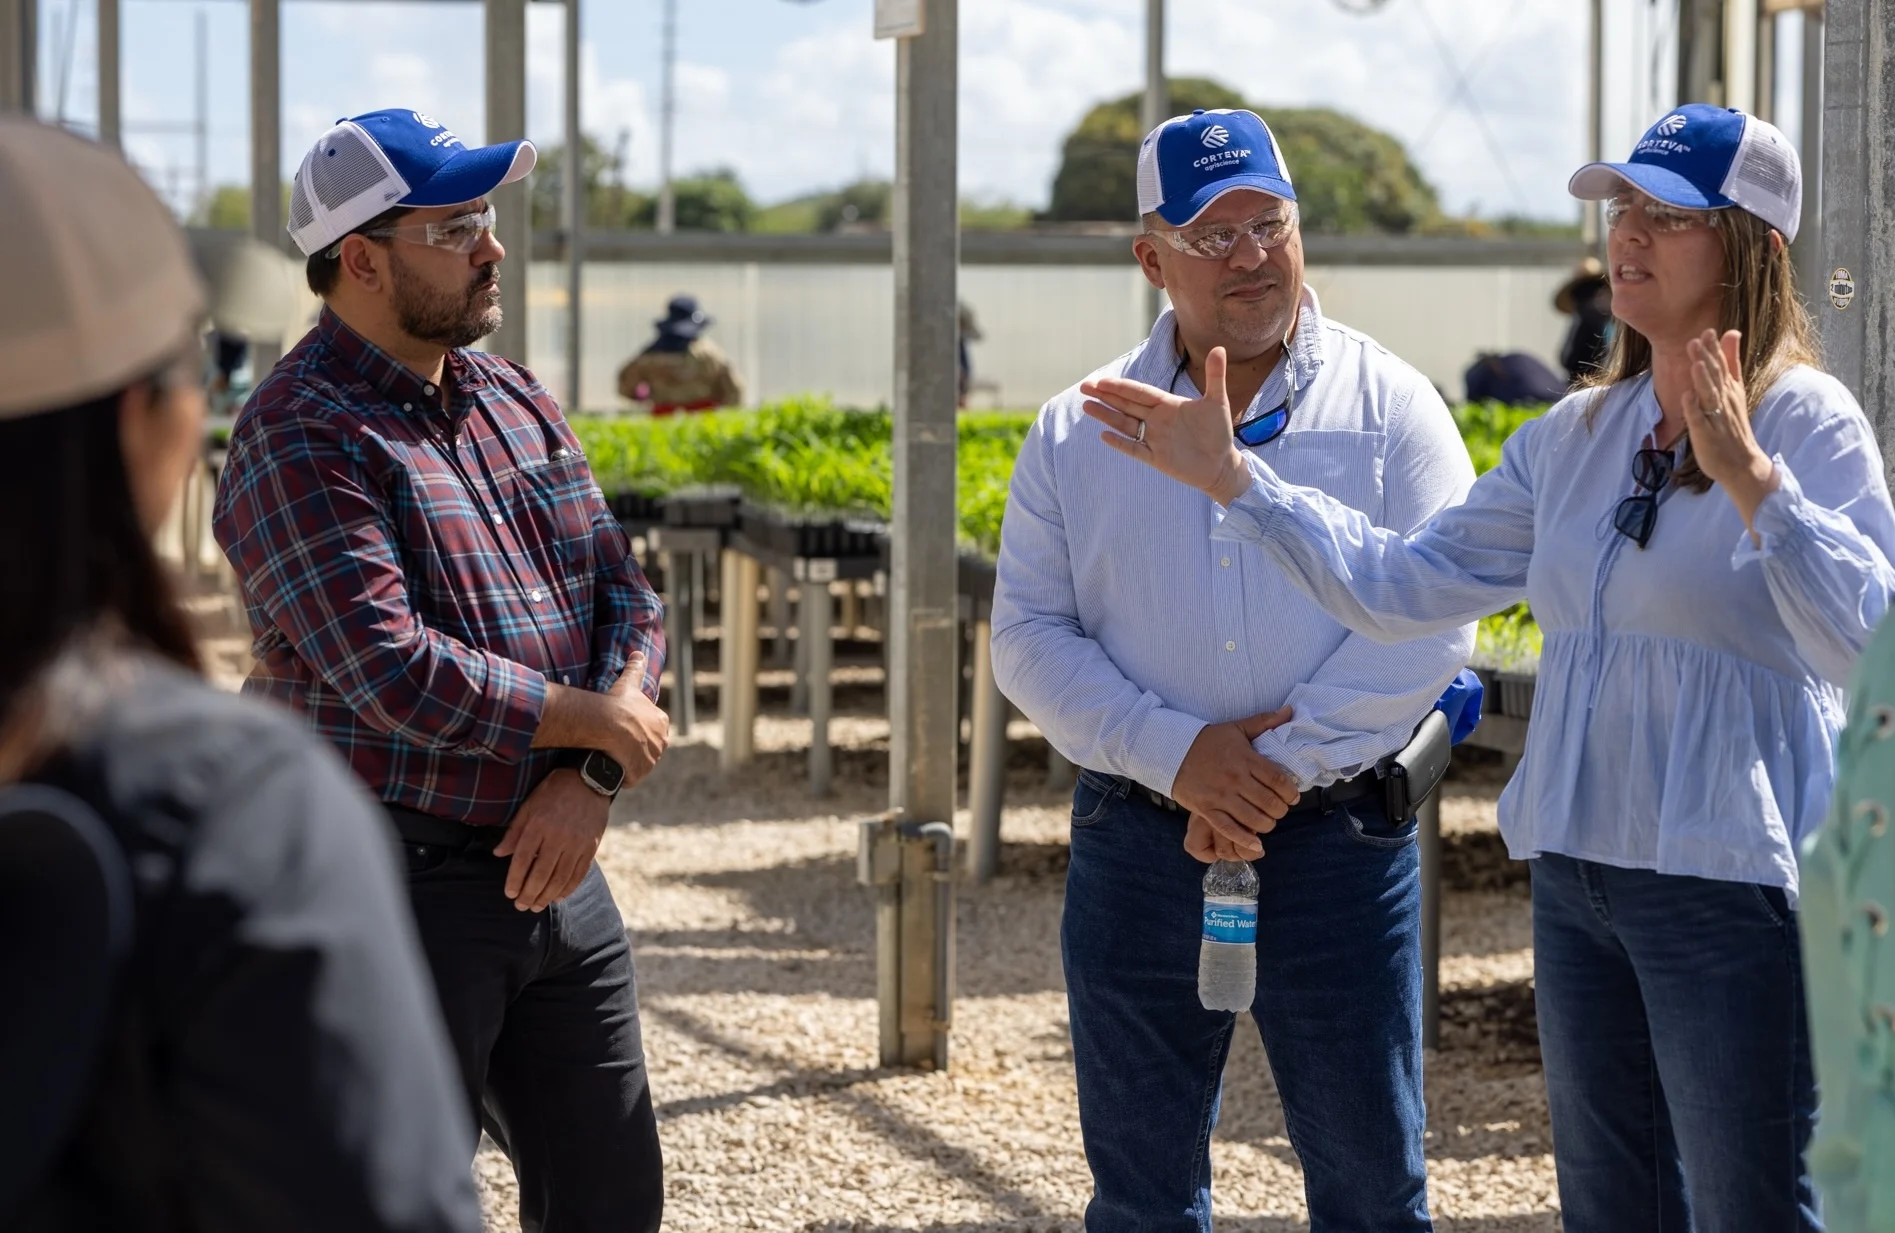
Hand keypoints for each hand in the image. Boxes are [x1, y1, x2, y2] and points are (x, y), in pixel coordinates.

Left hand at [494, 768, 608, 911]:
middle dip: (529, 894)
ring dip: (547, 896)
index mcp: (538, 825)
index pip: (523, 860)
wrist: (589, 781)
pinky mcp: (591, 846)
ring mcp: (577, 843)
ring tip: (537, 906)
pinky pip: (579, 873)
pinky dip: (568, 888)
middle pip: (541, 874)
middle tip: (521, 906)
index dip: (515, 880)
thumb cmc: (553, 792)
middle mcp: (558, 836)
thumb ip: (514, 832)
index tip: (509, 894)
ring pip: (560, 878)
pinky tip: (558, 897)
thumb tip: (499, 854)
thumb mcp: (528, 806)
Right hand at [602, 651, 668, 786]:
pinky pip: (630, 777)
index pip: (652, 729)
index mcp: (662, 723)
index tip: (624, 728)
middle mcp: (661, 742)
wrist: (609, 723)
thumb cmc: (618, 703)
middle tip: (614, 743)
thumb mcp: (629, 683)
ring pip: (638, 763)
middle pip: (646, 747)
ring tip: (610, 755)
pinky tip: (610, 767)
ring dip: (626, 762)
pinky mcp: (640, 773)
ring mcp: (651, 760)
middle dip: (633, 747)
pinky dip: (621, 775)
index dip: (637, 729)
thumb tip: (638, 653)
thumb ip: (635, 669)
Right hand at [1080, 346, 1253, 505]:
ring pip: (1125, 424)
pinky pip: (1133, 448)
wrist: (1222, 465)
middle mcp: (1157, 420)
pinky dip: (1120, 443)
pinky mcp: (1155, 458)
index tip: (1102, 381)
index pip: (1139, 393)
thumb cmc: (1220, 432)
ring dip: (1106, 416)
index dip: (1121, 387)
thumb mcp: (1218, 402)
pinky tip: (1104, 435)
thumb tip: (1219, 348)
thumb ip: (1215, 376)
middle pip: (1126, 405)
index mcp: (1168, 405)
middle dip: (1106, 396)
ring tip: (1086, 407)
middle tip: (1084, 387)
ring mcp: (1154, 439)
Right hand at [1170, 705, 1299, 860]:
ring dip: (1266, 824)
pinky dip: (1244, 839)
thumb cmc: (1207, 740)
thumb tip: (1290, 711)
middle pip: (1269, 802)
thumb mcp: (1236, 728)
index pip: (1278, 780)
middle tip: (1279, 810)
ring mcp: (1221, 795)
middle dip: (1280, 811)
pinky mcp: (1207, 809)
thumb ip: (1264, 721)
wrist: (1171, 750)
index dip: (1290, 792)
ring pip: (1253, 818)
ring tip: (1267, 822)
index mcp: (1245, 758)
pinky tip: (1255, 844)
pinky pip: (1229, 828)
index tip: (1292, 796)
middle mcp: (1235, 778)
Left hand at [1682, 328, 1778, 529]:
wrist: (1742, 463)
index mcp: (1730, 390)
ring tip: (1696, 363)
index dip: (1714, 350)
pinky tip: (1687, 397)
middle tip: (1697, 340)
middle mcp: (1725, 401)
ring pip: (1709, 396)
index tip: (1707, 332)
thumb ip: (1731, 361)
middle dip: (1707, 360)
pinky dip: (1693, 409)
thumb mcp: (1735, 389)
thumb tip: (1731, 332)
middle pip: (1716, 378)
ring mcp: (1716, 418)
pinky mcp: (1706, 434)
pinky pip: (1699, 420)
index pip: (1723, 367)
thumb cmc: (1733, 425)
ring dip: (1703, 380)